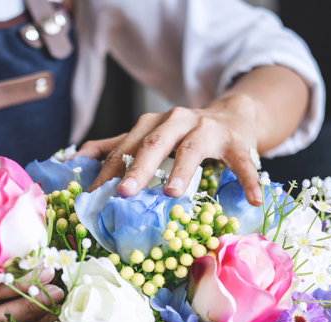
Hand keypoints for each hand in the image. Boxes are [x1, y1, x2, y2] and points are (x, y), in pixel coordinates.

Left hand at [77, 95, 261, 205]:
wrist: (232, 114)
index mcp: (152, 123)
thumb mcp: (150, 135)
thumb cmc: (185, 133)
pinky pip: (242, 161)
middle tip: (124, 192)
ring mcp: (208, 129)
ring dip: (182, 170)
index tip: (91, 196)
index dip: (107, 170)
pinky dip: (247, 179)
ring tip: (172, 194)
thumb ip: (117, 145)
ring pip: (192, 148)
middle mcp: (177, 121)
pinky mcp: (236, 140)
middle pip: (154, 143)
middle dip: (138, 167)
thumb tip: (77, 157)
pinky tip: (253, 199)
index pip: (125, 147)